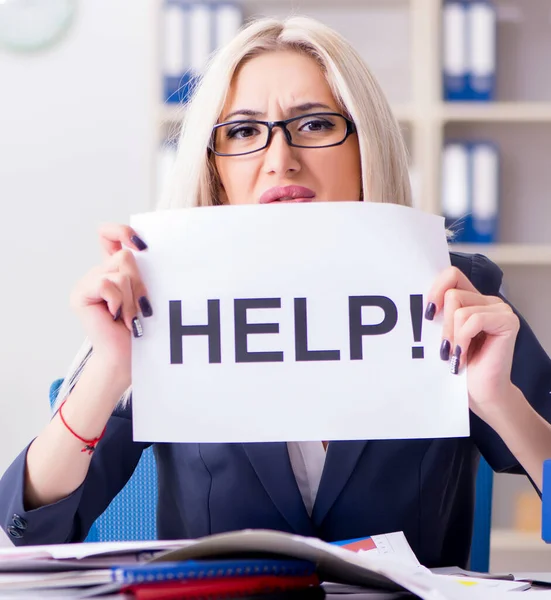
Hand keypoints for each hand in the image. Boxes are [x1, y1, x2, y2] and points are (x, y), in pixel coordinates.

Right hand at [70, 224, 151, 378]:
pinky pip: (107, 284)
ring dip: (131, 298)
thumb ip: (141, 272)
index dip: (122, 231)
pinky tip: (117, 317)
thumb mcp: (145, 293)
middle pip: (125, 256)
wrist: (127, 357)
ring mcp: (87, 282)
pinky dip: (118, 302)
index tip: (142, 246)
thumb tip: (142, 249)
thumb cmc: (142, 328)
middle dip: (139, 284)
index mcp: (114, 269)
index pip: (109, 234)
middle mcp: (99, 272)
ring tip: (129, 318)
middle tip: (140, 308)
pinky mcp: (80, 294)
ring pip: (120, 271)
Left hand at [425, 266, 519, 418]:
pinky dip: (463, 340)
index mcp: (471, 298)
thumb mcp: (441, 333)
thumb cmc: (458, 365)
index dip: (436, 289)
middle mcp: (487, 300)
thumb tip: (416, 301)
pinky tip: (463, 356)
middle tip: (446, 347)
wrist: (479, 392)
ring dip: (452, 336)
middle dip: (443, 324)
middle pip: (452, 293)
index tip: (428, 314)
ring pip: (459, 309)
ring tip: (456, 354)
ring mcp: (500, 309)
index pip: (451, 274)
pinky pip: (472, 320)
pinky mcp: (508, 321)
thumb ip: (436, 313)